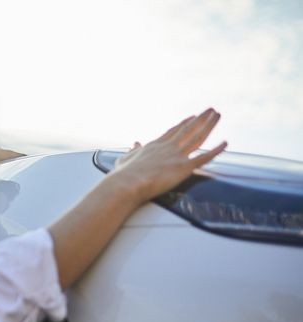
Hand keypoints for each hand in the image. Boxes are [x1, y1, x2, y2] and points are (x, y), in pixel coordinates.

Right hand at [112, 108, 226, 203]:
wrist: (128, 183)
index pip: (173, 132)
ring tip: (217, 115)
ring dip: (209, 125)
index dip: (184, 124)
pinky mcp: (184, 167)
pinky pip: (204, 157)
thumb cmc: (123, 175)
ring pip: (197, 137)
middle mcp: (168, 147)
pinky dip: (216, 150)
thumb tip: (135, 142)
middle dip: (200, 119)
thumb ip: (132, 150)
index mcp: (155, 145)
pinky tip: (226, 143)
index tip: (192, 117)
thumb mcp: (125, 158)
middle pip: (188, 130)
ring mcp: (176, 156)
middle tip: (210, 110)